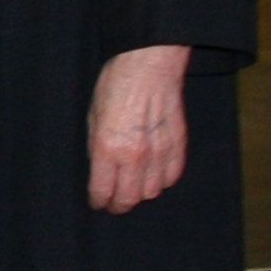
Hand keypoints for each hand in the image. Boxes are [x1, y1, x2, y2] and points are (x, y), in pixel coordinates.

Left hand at [88, 43, 190, 213]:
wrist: (149, 66)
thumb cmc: (115, 86)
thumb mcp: (92, 116)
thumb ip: (95, 147)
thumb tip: (99, 170)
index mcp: (107, 147)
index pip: (103, 190)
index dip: (99, 201)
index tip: (97, 203)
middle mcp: (134, 155)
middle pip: (129, 198)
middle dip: (119, 205)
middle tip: (114, 204)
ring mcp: (159, 152)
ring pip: (152, 191)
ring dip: (141, 194)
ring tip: (132, 189)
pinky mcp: (178, 145)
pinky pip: (172, 176)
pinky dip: (162, 181)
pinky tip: (153, 177)